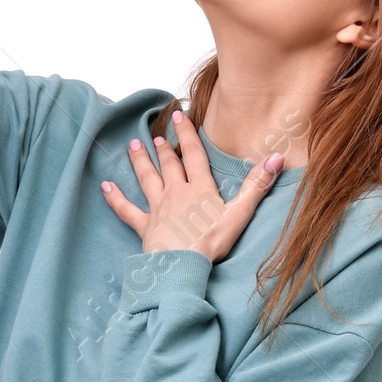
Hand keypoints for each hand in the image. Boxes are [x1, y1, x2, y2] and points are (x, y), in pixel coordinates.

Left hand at [100, 110, 283, 261]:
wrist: (181, 265)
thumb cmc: (211, 243)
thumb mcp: (240, 213)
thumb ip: (257, 185)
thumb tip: (276, 158)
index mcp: (199, 188)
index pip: (194, 154)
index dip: (187, 134)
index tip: (180, 116)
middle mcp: (176, 193)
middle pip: (169, 164)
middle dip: (164, 147)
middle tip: (156, 134)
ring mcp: (158, 209)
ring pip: (147, 179)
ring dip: (140, 162)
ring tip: (133, 146)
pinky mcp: (144, 227)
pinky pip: (126, 210)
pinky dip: (114, 199)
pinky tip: (105, 187)